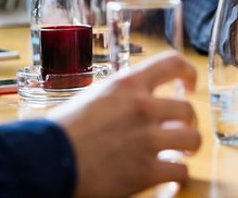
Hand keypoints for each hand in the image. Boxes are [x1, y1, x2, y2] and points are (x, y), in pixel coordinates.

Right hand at [50, 51, 200, 197]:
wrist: (45, 161)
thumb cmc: (60, 131)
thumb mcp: (92, 97)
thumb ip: (118, 98)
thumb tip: (129, 103)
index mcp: (127, 84)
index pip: (172, 63)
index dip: (187, 72)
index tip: (188, 84)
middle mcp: (142, 107)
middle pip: (188, 108)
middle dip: (188, 120)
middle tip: (181, 129)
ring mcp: (147, 139)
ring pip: (192, 138)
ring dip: (189, 147)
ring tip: (182, 152)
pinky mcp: (145, 171)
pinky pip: (180, 170)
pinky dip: (178, 174)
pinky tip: (170, 174)